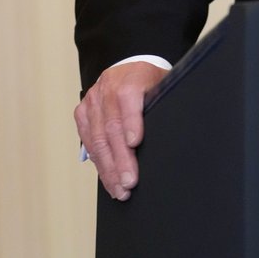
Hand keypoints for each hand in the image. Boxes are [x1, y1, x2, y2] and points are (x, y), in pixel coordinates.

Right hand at [74, 62, 166, 199]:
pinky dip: (98, 163)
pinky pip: (87, 141)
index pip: (128, 99)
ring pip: (97, 139)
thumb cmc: (149, 81)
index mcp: (131, 78)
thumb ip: (164, 102)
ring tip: (119, 189)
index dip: (131, 122)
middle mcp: (108, 88)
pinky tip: (107, 178)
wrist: (127, 68)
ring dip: (108, 168)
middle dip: (120, 158)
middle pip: (111, 126)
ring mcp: (92, 101)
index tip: (135, 143)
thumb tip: (176, 131)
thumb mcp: (162, 84)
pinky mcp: (82, 113)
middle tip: (129, 182)